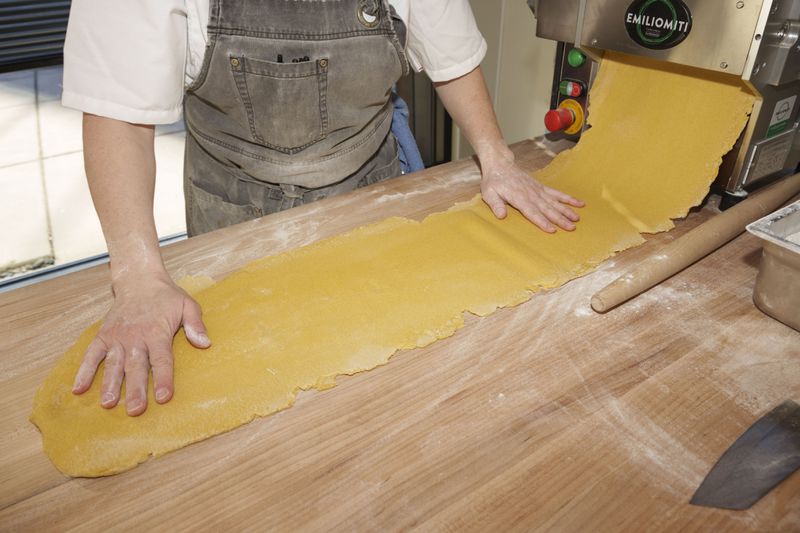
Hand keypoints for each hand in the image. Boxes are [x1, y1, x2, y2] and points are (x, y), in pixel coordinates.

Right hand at [71, 273, 210, 415]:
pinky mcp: (103, 336)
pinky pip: (92, 355)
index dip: (163, 378)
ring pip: (113, 364)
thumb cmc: (167, 297)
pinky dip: (84, 371)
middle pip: (136, 366)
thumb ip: (196, 325)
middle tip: (135, 410)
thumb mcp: (187, 305)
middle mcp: (135, 337)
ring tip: (108, 403)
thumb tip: (205, 344)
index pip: (162, 359)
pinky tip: (78, 389)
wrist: (139, 279)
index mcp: (157, 332)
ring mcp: (117, 337)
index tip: (163, 397)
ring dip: (110, 384)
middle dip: (135, 389)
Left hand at [479, 154, 584, 232]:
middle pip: (547, 209)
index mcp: (519, 197)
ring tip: (577, 218)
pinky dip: (568, 198)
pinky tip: (578, 203)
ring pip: (555, 202)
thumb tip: (501, 216)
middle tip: (571, 228)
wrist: (501, 164)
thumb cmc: (494, 181)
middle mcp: (531, 194)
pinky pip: (556, 193)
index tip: (552, 230)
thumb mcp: (488, 193)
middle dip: (560, 219)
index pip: (532, 212)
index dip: (542, 221)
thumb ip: (496, 204)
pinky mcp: (541, 187)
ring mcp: (538, 190)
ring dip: (567, 210)